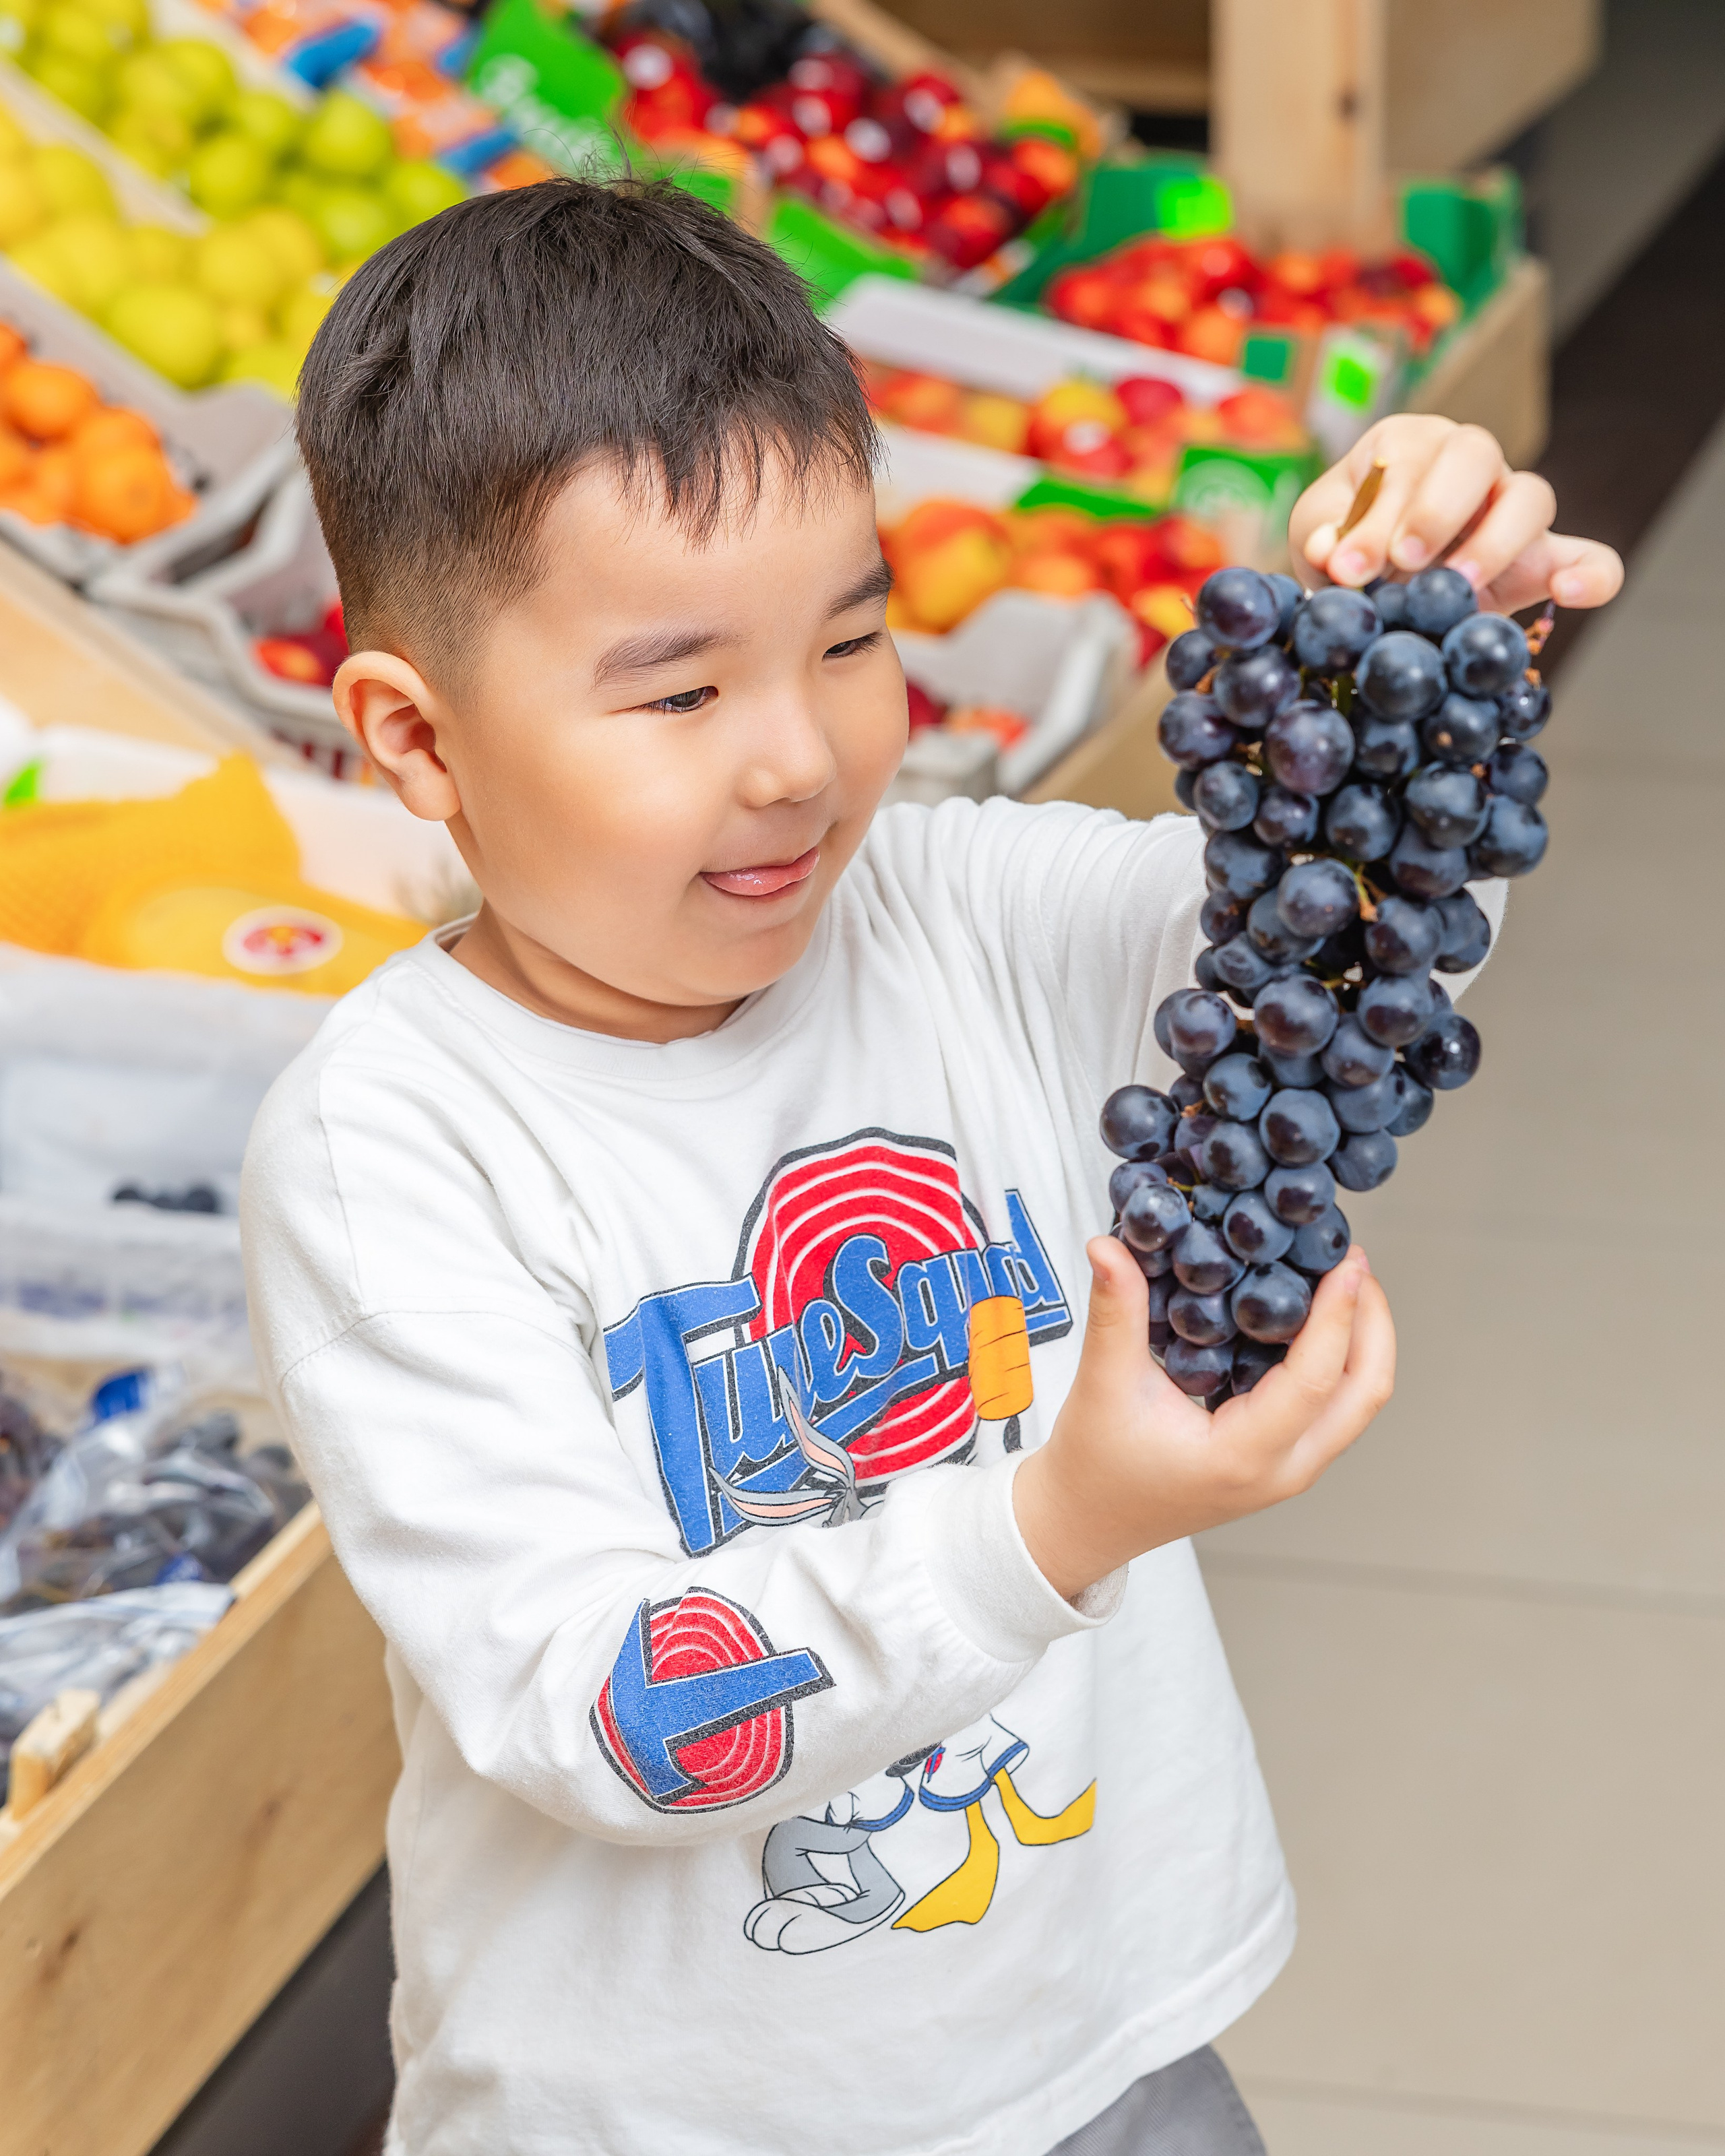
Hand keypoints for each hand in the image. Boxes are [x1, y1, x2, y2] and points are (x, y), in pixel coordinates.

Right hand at [1013, 1236, 1395, 1599]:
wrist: (1090, 1520)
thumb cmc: (1095, 1465)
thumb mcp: (1102, 1383)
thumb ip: (1114, 1311)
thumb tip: (1109, 1245)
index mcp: (1242, 1456)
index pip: (1315, 1380)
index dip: (1338, 1315)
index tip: (1345, 1262)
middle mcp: (1281, 1470)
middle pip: (1365, 1395)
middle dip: (1372, 1323)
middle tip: (1352, 1263)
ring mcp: (1290, 1471)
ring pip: (1358, 1404)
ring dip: (1362, 1341)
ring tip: (1340, 1281)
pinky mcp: (1284, 1462)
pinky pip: (1335, 1409)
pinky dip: (1340, 1360)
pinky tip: (1312, 1317)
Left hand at [1290, 414, 1622, 615]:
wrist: (1370, 586)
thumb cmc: (1342, 543)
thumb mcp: (1316, 535)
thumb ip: (1320, 539)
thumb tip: (1331, 550)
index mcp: (1408, 444)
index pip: (1407, 459)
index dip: (1379, 513)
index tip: (1350, 568)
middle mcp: (1468, 463)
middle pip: (1476, 455)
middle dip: (1438, 510)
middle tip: (1405, 563)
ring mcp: (1511, 507)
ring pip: (1531, 497)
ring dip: (1495, 543)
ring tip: (1458, 590)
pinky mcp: (1543, 558)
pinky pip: (1590, 557)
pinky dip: (1591, 574)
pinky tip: (1568, 593)